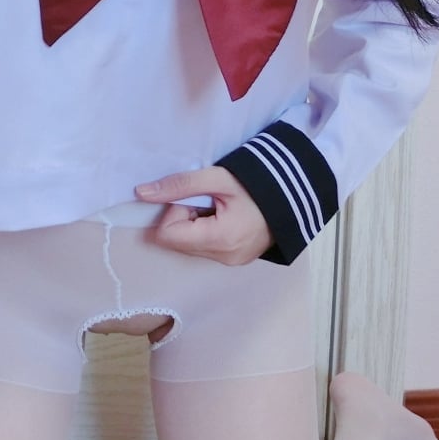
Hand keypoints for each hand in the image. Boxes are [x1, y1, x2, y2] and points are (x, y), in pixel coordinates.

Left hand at [135, 166, 272, 265]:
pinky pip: (205, 249)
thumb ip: (179, 185)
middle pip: (177, 242)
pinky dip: (206, 231)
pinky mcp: (235, 260)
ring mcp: (231, 262)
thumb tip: (142, 193)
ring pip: (189, 246)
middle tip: (207, 201)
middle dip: (183, 218)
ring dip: (194, 225)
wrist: (295, 194)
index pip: (168, 235)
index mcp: (219, 239)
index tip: (195, 198)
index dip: (174, 212)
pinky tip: (225, 217)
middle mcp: (223, 257)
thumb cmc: (258, 183)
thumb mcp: (218, 177)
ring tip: (218, 208)